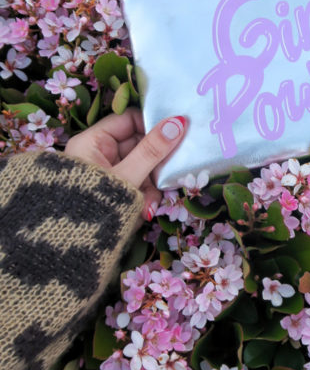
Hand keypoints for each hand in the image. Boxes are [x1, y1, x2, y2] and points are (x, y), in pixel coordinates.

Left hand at [64, 108, 186, 219]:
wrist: (70, 250)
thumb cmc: (93, 206)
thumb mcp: (127, 177)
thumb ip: (152, 150)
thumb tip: (179, 122)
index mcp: (93, 142)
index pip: (129, 120)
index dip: (152, 125)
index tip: (175, 134)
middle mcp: (99, 155)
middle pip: (139, 146)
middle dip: (156, 163)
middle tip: (172, 172)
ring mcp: (107, 175)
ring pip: (141, 169)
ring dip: (151, 186)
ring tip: (150, 204)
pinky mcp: (113, 193)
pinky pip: (135, 187)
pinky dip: (144, 198)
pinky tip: (145, 211)